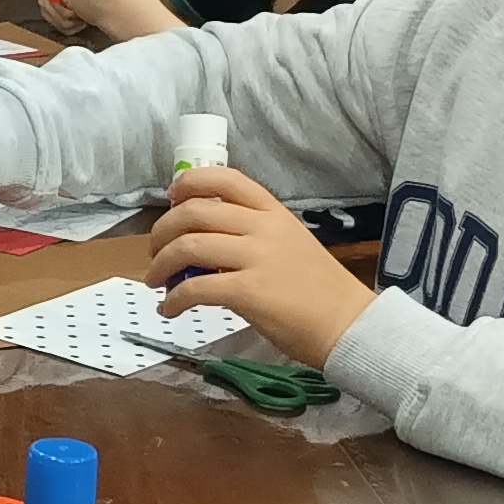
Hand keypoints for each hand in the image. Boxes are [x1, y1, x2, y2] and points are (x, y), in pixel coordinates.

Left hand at [149, 164, 372, 365]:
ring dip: (161, 265)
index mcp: (273, 212)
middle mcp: (264, 228)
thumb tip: (203, 239)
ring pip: (188, 246)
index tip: (172, 198)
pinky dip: (174, 300)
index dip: (189, 183)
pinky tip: (172, 310)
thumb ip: (252, 234)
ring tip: (157, 281)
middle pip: (194, 212)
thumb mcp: (290, 243)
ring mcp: (257, 258)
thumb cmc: (318, 290)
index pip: (225, 179)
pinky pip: (195, 288)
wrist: (348, 324)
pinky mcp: (250, 291)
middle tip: (155, 252)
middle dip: (162, 231)